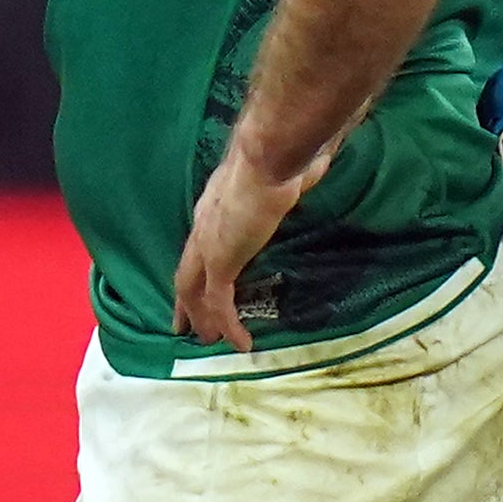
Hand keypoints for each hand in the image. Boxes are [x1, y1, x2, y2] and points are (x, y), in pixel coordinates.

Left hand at [169, 137, 322, 352]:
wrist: (267, 158)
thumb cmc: (279, 158)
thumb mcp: (286, 170)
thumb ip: (296, 175)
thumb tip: (318, 163)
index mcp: (215, 207)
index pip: (199, 246)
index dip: (197, 268)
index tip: (196, 285)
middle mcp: (203, 227)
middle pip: (186, 273)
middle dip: (185, 303)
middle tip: (185, 328)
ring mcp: (207, 246)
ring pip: (195, 292)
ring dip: (202, 318)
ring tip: (210, 342)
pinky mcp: (220, 261)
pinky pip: (219, 302)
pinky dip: (228, 324)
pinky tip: (241, 343)